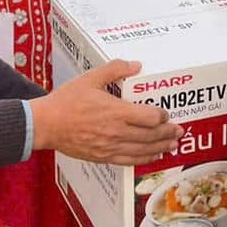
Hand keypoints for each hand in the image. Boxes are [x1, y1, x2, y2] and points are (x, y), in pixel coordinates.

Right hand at [30, 59, 182, 164]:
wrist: (46, 124)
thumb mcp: (90, 78)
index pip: (149, 117)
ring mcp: (111, 146)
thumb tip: (136, 65)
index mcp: (116, 111)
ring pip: (143, 150)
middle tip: (180, 130)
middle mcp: (117, 131)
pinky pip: (130, 161)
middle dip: (168, 133)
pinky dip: (145, 159)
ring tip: (173, 144)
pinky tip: (154, 156)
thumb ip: (115, 69)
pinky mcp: (104, 157)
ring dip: (161, 147)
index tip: (166, 112)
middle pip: (151, 135)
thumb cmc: (67, 101)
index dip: (162, 115)